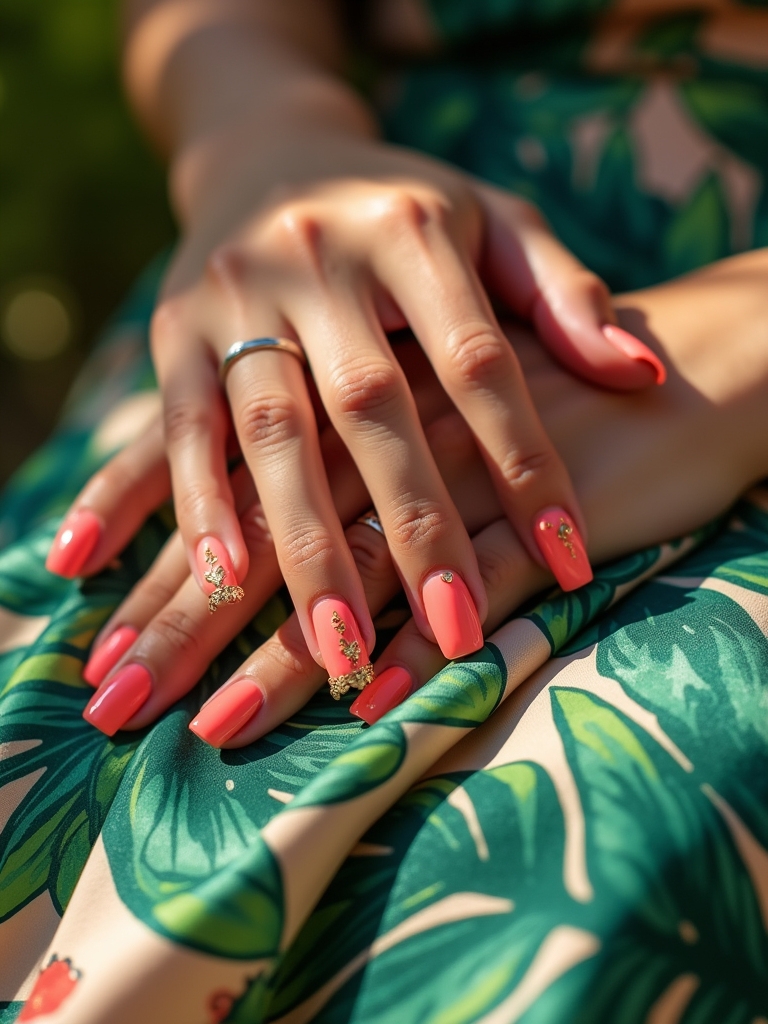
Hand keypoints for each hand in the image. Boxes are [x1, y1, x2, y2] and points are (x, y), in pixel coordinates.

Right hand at [48, 0, 661, 674]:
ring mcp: (234, 296)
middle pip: (370, 406)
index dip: (523, 459)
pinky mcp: (172, 331)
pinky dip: (198, 505)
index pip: (476, 360)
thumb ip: (564, 295)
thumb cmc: (402, 210)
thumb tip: (642, 375)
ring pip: (271, 431)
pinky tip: (223, 580)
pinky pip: (180, 427)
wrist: (267, 156)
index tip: (568, 555)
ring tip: (340, 646)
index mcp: (411, 231)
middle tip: (455, 630)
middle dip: (414, 524)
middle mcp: (317, 259)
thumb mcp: (492, 223)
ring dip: (305, 542)